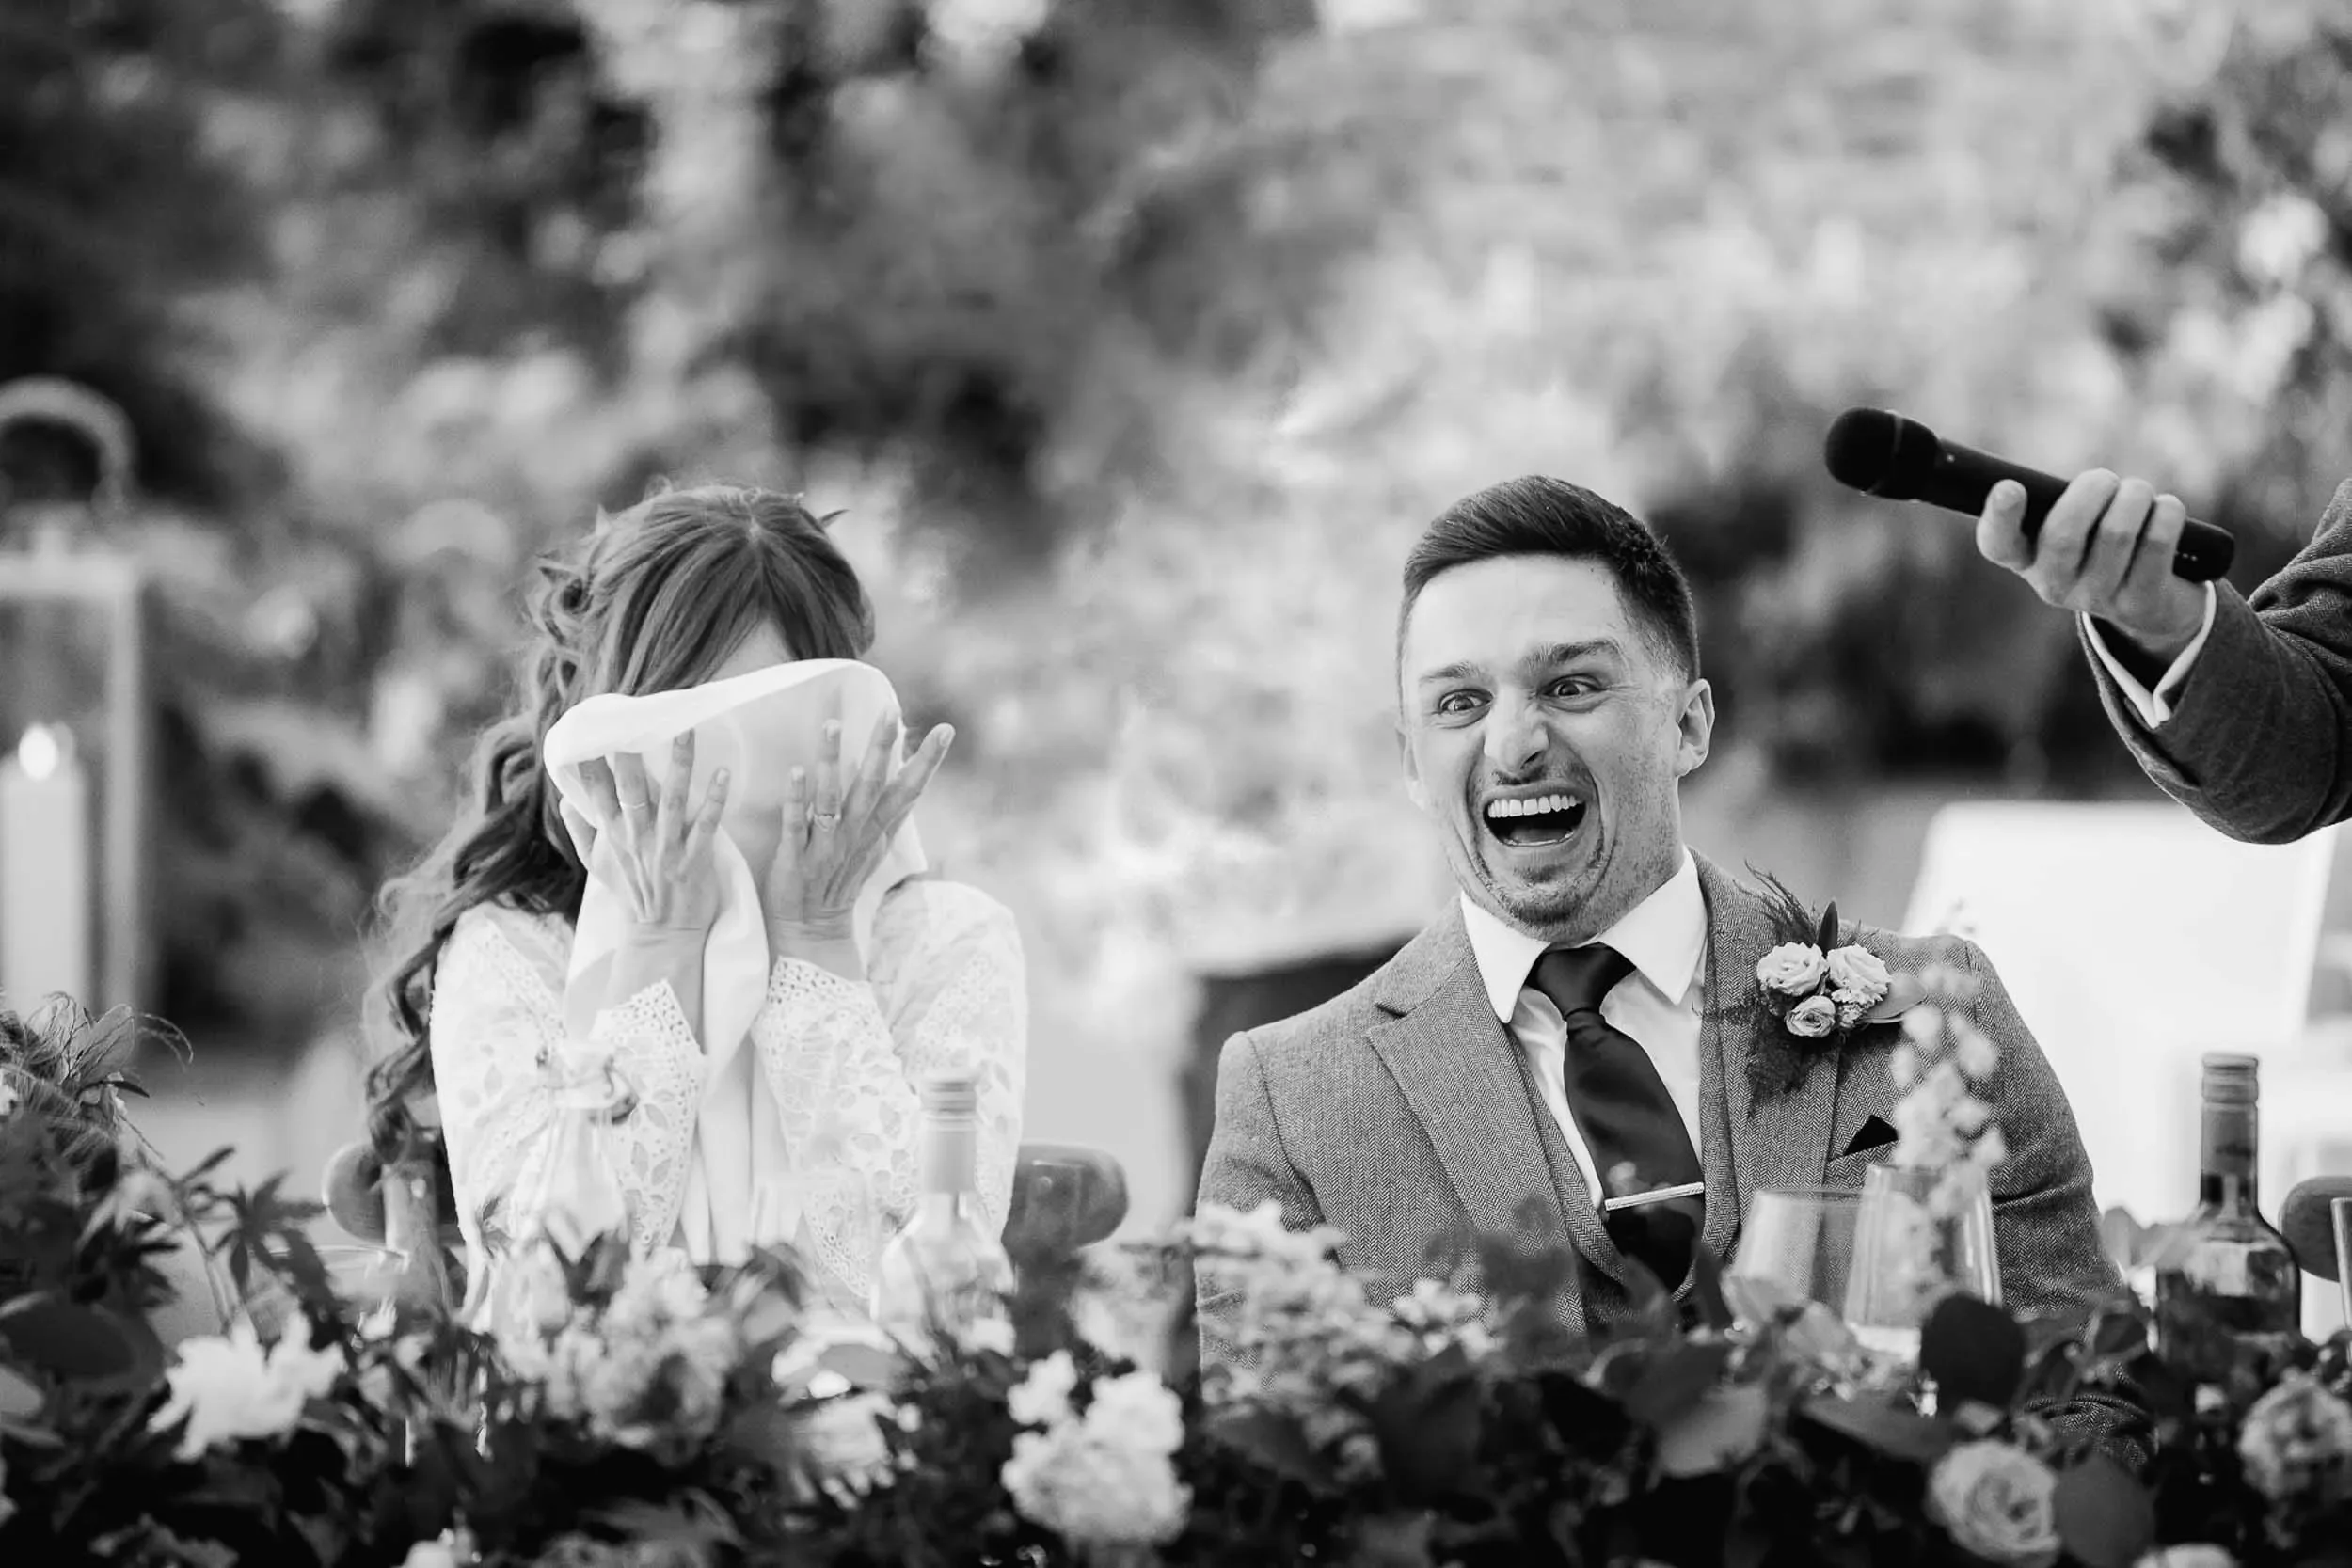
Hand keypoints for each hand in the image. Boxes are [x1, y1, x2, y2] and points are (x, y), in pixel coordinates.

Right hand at [574, 731, 729, 939]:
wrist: (662, 934)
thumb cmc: (632, 895)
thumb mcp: (597, 866)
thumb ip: (580, 831)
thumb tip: (564, 800)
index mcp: (614, 835)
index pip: (598, 793)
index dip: (594, 763)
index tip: (592, 733)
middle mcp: (638, 838)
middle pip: (633, 790)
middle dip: (632, 756)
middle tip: (635, 721)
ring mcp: (667, 849)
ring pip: (674, 799)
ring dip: (681, 764)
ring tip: (686, 730)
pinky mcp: (695, 860)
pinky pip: (707, 824)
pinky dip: (715, 799)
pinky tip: (723, 773)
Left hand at [764, 705, 951, 940]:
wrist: (812, 929)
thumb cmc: (840, 879)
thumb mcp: (874, 845)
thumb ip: (890, 811)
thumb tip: (911, 775)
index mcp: (876, 829)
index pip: (908, 789)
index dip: (927, 761)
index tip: (946, 730)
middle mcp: (855, 834)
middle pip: (872, 785)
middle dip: (881, 747)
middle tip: (891, 711)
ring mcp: (827, 846)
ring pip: (831, 798)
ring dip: (830, 761)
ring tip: (831, 724)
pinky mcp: (797, 858)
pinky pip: (795, 824)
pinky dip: (795, 799)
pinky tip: (795, 772)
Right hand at [1975, 470, 2207, 664]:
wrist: (2152, 606)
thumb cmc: (2104, 546)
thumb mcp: (2075, 529)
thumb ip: (2063, 503)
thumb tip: (2087, 480)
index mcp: (2027, 561)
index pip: (1997, 544)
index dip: (1999, 517)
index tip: (2009, 487)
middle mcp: (2053, 586)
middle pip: (2064, 532)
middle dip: (2093, 488)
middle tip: (2106, 480)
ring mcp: (2096, 599)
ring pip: (2116, 531)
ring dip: (2135, 495)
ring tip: (2139, 493)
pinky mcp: (2140, 604)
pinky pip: (2156, 542)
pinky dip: (2166, 512)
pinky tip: (2165, 510)